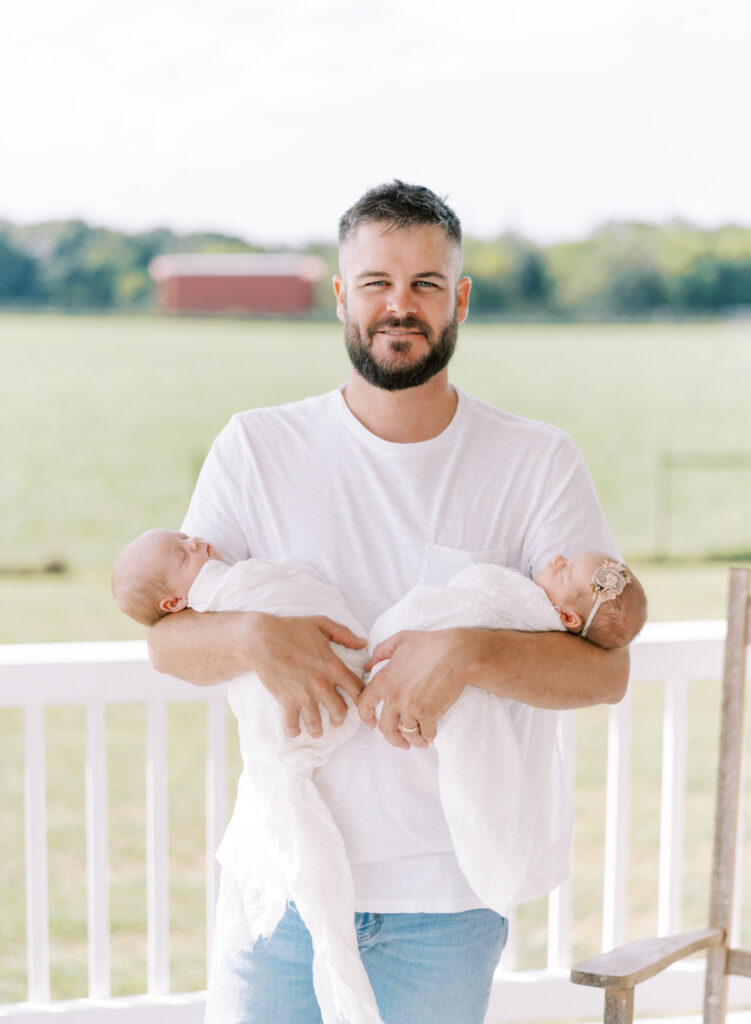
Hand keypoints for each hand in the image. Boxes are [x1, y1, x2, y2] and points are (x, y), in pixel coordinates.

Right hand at [248, 613, 366, 738]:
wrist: (262, 639)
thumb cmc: (291, 628)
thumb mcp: (321, 624)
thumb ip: (344, 634)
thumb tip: (362, 643)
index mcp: (334, 666)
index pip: (357, 689)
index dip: (359, 696)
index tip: (355, 700)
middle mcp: (322, 685)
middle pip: (340, 711)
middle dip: (340, 718)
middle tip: (336, 719)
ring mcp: (304, 695)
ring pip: (317, 723)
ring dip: (318, 729)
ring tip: (317, 731)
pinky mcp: (286, 701)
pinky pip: (293, 724)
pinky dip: (294, 730)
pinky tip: (295, 730)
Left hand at [357, 628, 468, 749]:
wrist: (457, 654)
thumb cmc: (430, 644)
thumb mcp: (400, 640)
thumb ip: (380, 651)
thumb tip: (368, 666)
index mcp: (383, 680)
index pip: (364, 706)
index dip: (367, 717)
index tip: (372, 724)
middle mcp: (394, 697)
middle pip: (385, 728)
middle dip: (391, 738)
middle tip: (399, 741)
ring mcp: (411, 707)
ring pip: (406, 733)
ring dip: (412, 740)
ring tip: (417, 741)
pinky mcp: (428, 713)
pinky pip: (425, 733)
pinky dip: (427, 737)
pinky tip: (429, 736)